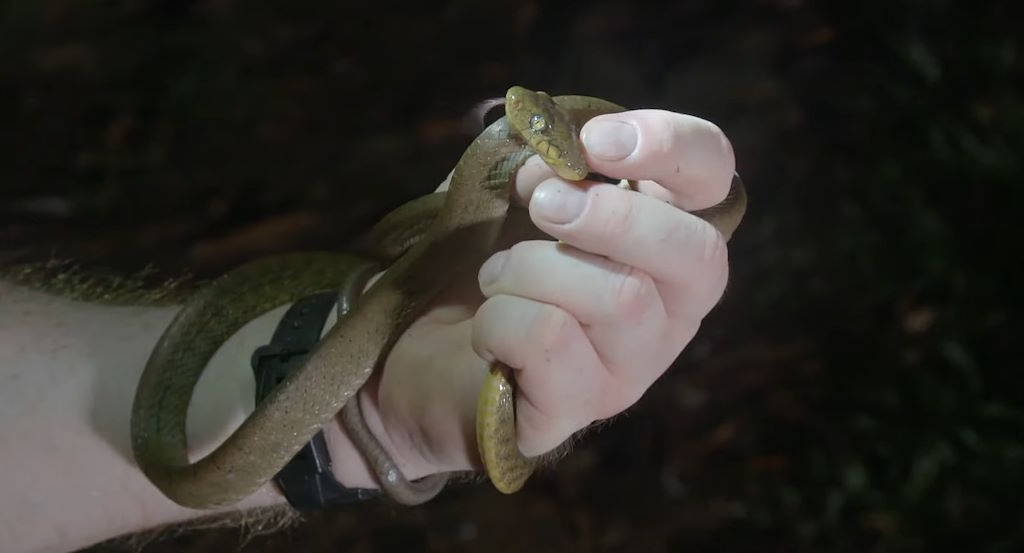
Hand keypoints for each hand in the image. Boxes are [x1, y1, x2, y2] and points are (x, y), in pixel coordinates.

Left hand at [351, 108, 736, 479]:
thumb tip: (558, 163)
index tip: (594, 141)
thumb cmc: (478, 261)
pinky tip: (484, 333)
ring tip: (493, 275)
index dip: (671, 146)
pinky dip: (499, 318)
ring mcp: (631, 368)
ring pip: (621, 299)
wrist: (413, 353)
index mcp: (660, 238)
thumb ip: (543, 164)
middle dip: (611, 217)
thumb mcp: (508, 192)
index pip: (712, 177)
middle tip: (540, 205)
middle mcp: (668, 309)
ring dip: (533, 267)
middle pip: (697, 255)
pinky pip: (552, 340)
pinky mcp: (576, 410)